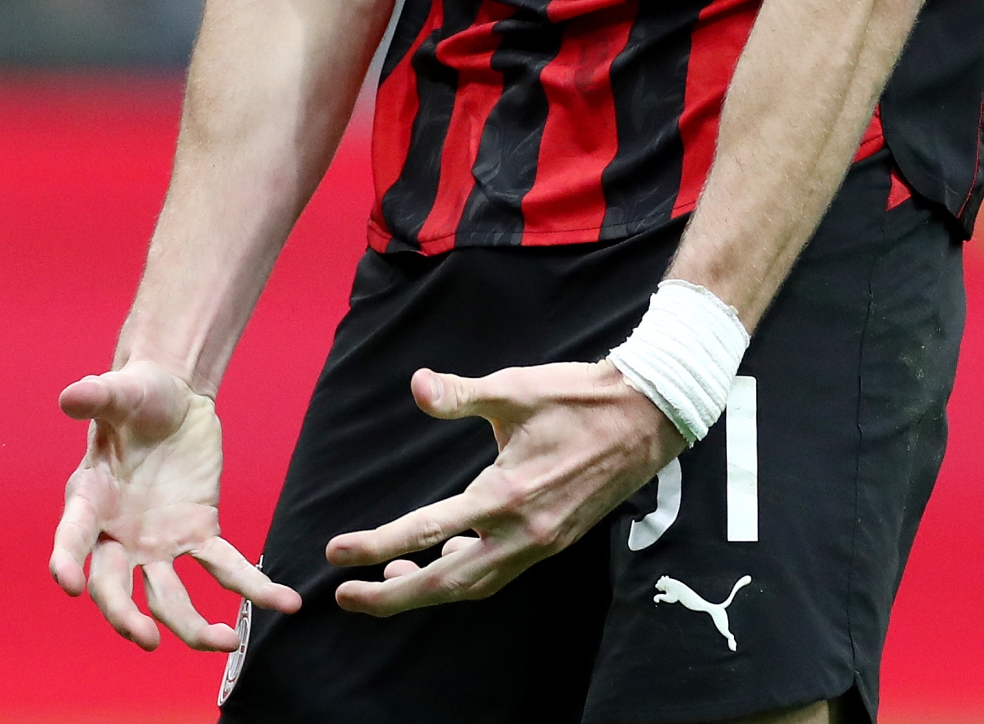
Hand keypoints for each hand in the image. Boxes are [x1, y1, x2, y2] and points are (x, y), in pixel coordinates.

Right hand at [50, 358, 301, 649]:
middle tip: (146, 639)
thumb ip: (97, 396)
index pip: (71, 537)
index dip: (66, 561)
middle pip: (115, 587)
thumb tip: (70, 397)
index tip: (68, 584)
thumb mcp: (119, 391)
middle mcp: (118, 534)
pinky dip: (254, 589)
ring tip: (227, 642)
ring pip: (169, 598)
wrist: (172, 395)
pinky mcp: (199, 535)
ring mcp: (159, 543)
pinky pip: (225, 569)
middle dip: (126, 616)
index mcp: (88, 500)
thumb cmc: (136, 394)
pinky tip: (285, 603)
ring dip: (192, 627)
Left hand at [326, 361, 678, 615]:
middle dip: (393, 596)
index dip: (376, 545)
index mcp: (505, 495)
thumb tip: (417, 386)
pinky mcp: (554, 540)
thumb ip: (460, 394)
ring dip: (430, 589)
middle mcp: (523, 532)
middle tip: (346, 597)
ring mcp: (541, 542)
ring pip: (475, 584)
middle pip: (447, 582)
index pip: (426, 530)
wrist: (647, 417)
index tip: (336, 554)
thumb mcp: (515, 388)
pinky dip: (466, 572)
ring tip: (387, 579)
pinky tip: (445, 554)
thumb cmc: (578, 398)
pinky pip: (500, 571)